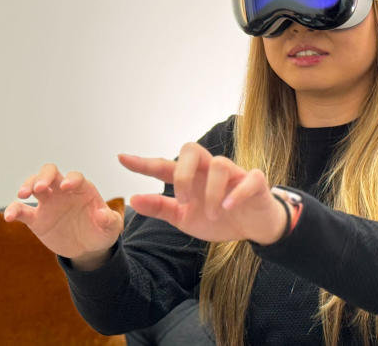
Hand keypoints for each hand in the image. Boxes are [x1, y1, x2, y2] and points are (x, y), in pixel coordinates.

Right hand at [4, 164, 122, 259]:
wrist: (88, 248)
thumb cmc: (101, 231)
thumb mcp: (111, 228)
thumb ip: (109, 220)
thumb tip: (102, 214)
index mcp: (83, 189)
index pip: (75, 177)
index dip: (71, 179)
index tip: (66, 187)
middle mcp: (63, 191)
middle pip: (50, 173)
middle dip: (44, 177)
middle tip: (40, 188)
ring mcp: (48, 202)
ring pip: (33, 185)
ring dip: (27, 185)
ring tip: (23, 195)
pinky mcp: (36, 218)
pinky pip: (21, 210)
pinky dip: (13, 210)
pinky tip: (8, 217)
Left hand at [119, 143, 286, 244]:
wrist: (253, 228)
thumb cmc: (218, 218)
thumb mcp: (185, 218)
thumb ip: (161, 209)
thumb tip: (132, 199)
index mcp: (191, 177)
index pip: (164, 165)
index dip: (143, 163)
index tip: (121, 158)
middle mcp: (210, 170)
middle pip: (191, 150)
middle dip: (182, 175)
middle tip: (183, 201)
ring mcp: (234, 173)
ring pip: (220, 164)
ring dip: (211, 193)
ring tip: (212, 215)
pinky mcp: (255, 182)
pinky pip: (248, 178)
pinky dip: (237, 193)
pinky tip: (228, 208)